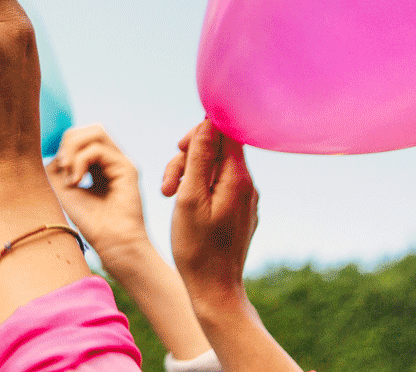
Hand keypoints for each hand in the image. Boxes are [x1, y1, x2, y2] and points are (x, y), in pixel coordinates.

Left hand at [46, 125, 148, 267]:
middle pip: (90, 129)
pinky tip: (77, 180)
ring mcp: (121, 162)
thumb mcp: (65, 189)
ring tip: (70, 174)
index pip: (82, 137)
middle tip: (63, 167)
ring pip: (96, 131)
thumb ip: (59, 166)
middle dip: (70, 142)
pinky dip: (81, 160)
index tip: (59, 170)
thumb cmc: (91, 222)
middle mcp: (112, 160)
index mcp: (99, 165)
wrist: (112, 244)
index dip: (66, 146)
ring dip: (74, 148)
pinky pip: (98, 149)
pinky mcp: (127, 168)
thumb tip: (58, 151)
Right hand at [162, 119, 258, 315]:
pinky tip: (183, 207)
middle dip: (187, 159)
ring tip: (168, 197)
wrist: (214, 291)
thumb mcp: (190, 198)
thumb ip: (199, 158)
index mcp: (238, 179)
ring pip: (214, 169)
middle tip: (167, 184)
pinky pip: (219, 186)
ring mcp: (245, 200)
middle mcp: (248, 186)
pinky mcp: (239, 212)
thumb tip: (207, 123)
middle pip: (216, 150)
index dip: (200, 132)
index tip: (180, 149)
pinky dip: (198, 190)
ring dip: (188, 176)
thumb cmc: (197, 248)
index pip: (226, 132)